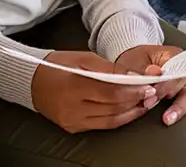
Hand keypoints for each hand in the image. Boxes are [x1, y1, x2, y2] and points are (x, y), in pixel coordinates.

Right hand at [32, 50, 159, 132]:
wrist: (32, 82)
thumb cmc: (59, 65)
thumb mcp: (84, 58)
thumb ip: (110, 69)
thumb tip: (134, 76)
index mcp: (76, 86)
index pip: (112, 92)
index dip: (134, 90)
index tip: (149, 84)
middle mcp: (73, 108)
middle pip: (113, 107)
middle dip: (136, 100)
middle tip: (153, 92)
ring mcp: (72, 121)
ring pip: (110, 119)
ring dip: (131, 111)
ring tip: (147, 101)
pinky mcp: (72, 128)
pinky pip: (101, 125)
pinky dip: (119, 118)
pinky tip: (131, 111)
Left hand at [116, 45, 185, 126]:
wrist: (129, 71)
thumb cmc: (134, 63)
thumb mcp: (133, 62)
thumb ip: (143, 68)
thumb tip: (154, 72)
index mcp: (172, 56)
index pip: (176, 66)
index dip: (166, 81)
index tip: (153, 91)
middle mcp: (181, 69)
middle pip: (183, 81)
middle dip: (167, 94)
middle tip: (149, 103)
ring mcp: (182, 84)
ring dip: (180, 107)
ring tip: (168, 118)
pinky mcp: (181, 96)